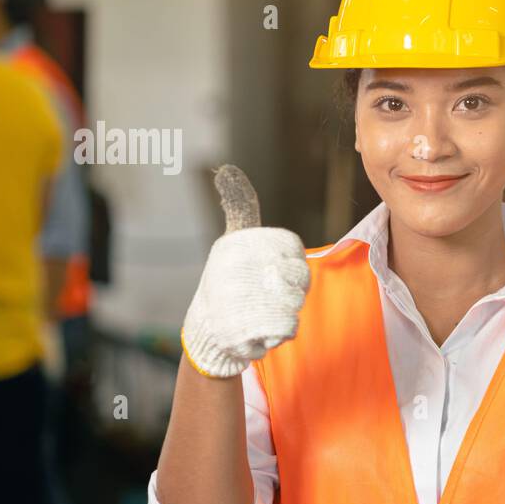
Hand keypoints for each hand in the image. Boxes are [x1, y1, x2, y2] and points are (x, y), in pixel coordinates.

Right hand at [180, 164, 310, 377]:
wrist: (207, 331)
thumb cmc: (226, 283)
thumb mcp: (231, 241)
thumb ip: (239, 208)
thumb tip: (227, 171)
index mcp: (237, 246)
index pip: (292, 250)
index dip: (293, 265)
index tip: (282, 273)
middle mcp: (238, 270)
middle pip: (297, 278)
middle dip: (292, 290)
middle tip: (273, 296)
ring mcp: (241, 300)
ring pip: (294, 303)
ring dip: (286, 311)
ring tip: (265, 311)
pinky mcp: (247, 329)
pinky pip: (288, 326)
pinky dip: (282, 330)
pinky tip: (265, 328)